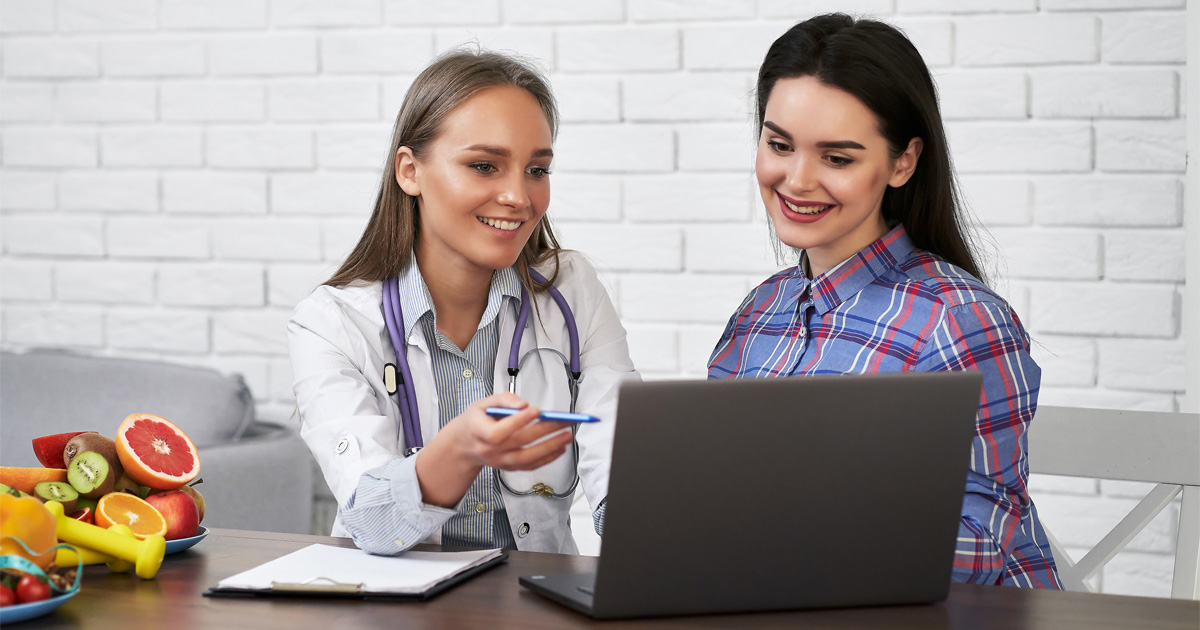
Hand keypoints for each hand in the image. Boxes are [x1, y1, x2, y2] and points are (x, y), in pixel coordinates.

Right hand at [415, 393, 572, 506]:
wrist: (465, 444)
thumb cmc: (477, 420)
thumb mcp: (483, 403)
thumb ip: (504, 400)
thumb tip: (523, 404)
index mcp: (479, 431)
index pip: (499, 431)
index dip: (518, 421)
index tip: (536, 410)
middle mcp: (490, 450)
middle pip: (520, 442)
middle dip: (545, 430)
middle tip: (564, 420)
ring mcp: (500, 461)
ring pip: (527, 458)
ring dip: (550, 448)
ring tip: (567, 436)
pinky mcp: (510, 467)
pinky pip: (530, 466)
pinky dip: (547, 458)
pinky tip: (560, 448)